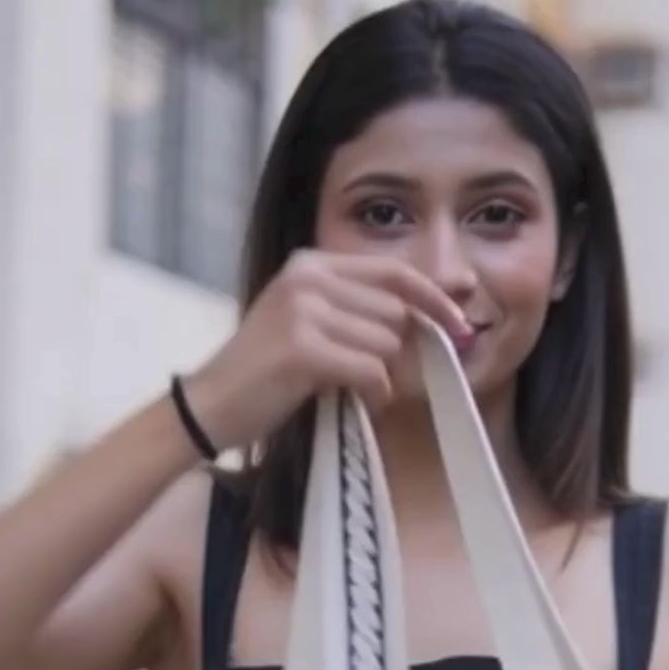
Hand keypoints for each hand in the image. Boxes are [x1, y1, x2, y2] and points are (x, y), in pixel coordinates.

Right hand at [178, 251, 472, 452]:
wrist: (209, 405)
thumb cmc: (265, 374)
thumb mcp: (308, 324)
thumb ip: (356, 312)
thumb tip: (426, 323)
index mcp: (311, 264)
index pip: (393, 272)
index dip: (432, 298)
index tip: (459, 324)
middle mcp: (308, 278)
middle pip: (395, 313)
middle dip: (399, 352)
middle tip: (377, 379)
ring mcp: (304, 310)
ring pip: (386, 344)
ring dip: (382, 379)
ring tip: (352, 392)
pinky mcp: (303, 349)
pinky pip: (371, 371)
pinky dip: (373, 395)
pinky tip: (356, 403)